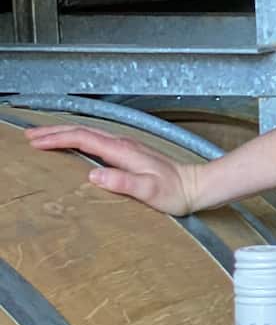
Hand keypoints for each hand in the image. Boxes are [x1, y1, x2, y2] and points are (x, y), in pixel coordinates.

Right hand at [26, 124, 202, 215]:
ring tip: (43, 138)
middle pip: (82, 131)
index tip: (36, 143)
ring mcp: (126, 147)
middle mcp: (122, 144)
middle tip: (29, 136)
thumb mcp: (149, 191)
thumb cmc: (175, 192)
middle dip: (54, 132)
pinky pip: (96, 141)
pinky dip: (79, 140)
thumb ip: (122, 182)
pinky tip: (74, 145)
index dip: (57, 139)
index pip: (83, 138)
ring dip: (64, 134)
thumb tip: (94, 174)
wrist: (196, 187)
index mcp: (122, 151)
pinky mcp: (130, 154)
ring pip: (89, 134)